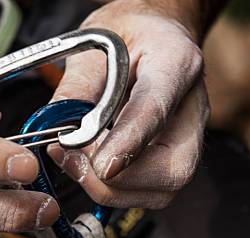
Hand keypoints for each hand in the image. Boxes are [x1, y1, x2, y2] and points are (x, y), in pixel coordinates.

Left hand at [48, 0, 209, 208]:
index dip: (128, 143)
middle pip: (173, 170)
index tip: (100, 165)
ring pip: (162, 190)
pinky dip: (113, 189)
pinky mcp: (172, 158)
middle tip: (72, 159)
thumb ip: (77, 84)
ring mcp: (187, 138)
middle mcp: (191, 108)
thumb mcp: (95, 42)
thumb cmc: (129, 34)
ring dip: (110, 189)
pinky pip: (148, 191)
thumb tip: (58, 128)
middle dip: (117, 180)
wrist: (155, 33)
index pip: (155, 111)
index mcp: (175, 63)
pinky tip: (88, 166)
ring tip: (74, 161)